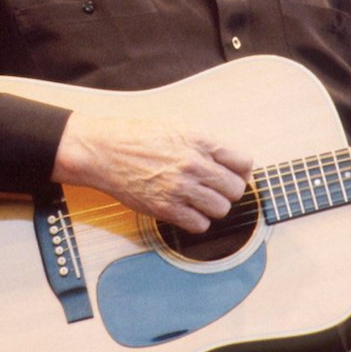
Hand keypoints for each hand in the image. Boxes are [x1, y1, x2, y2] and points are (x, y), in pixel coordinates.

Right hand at [53, 111, 253, 233]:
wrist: (105, 151)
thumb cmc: (142, 137)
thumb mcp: (181, 126)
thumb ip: (210, 144)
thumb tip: (237, 163)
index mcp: (201, 140)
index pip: (244, 162)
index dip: (241, 170)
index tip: (234, 173)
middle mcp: (194, 164)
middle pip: (236, 189)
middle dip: (229, 190)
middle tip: (217, 188)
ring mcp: (180, 188)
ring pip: (221, 209)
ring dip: (214, 207)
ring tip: (202, 199)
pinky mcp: (166, 208)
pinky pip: (199, 225)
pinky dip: (198, 221)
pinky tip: (188, 210)